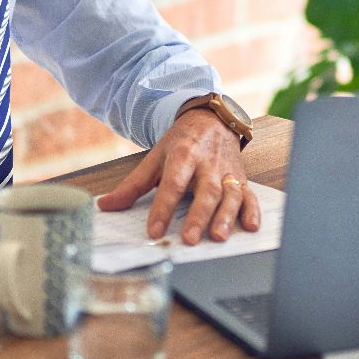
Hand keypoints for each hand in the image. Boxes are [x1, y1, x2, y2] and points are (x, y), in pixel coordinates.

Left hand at [96, 108, 259, 243]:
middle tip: (188, 238)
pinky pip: (250, 195)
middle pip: (206, 190)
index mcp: (184, 155)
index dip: (163, 208)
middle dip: (198, 215)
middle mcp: (208, 163)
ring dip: (226, 216)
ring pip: (230, 194)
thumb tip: (105, 205)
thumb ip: (133, 185)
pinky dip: (252, 211)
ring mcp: (227, 172)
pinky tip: (250, 226)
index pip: (173, 183)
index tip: (154, 231)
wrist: (212, 119)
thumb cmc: (182, 142)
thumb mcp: (155, 158)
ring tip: (217, 236)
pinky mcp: (241, 179)